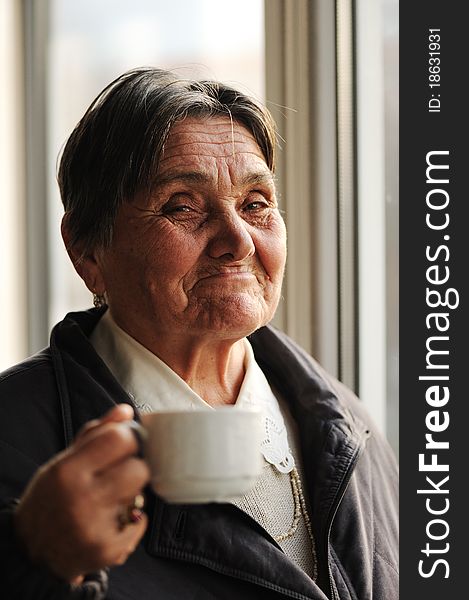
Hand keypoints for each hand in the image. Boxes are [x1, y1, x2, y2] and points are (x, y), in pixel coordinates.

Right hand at [14, 404, 149, 582]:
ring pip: (142, 495)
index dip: (128, 439)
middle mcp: (81, 499)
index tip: (124, 445)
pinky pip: (141, 522)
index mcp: (67, 471)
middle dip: (132, 468)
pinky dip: (132, 520)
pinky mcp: (108, 551)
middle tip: (117, 475)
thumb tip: (126, 412)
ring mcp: (95, 528)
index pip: (119, 439)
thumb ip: (96, 433)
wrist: (31, 552)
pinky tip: (111, 521)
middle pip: (139, 469)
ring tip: (111, 498)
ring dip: (133, 493)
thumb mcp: (63, 461)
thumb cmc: (51, 498)